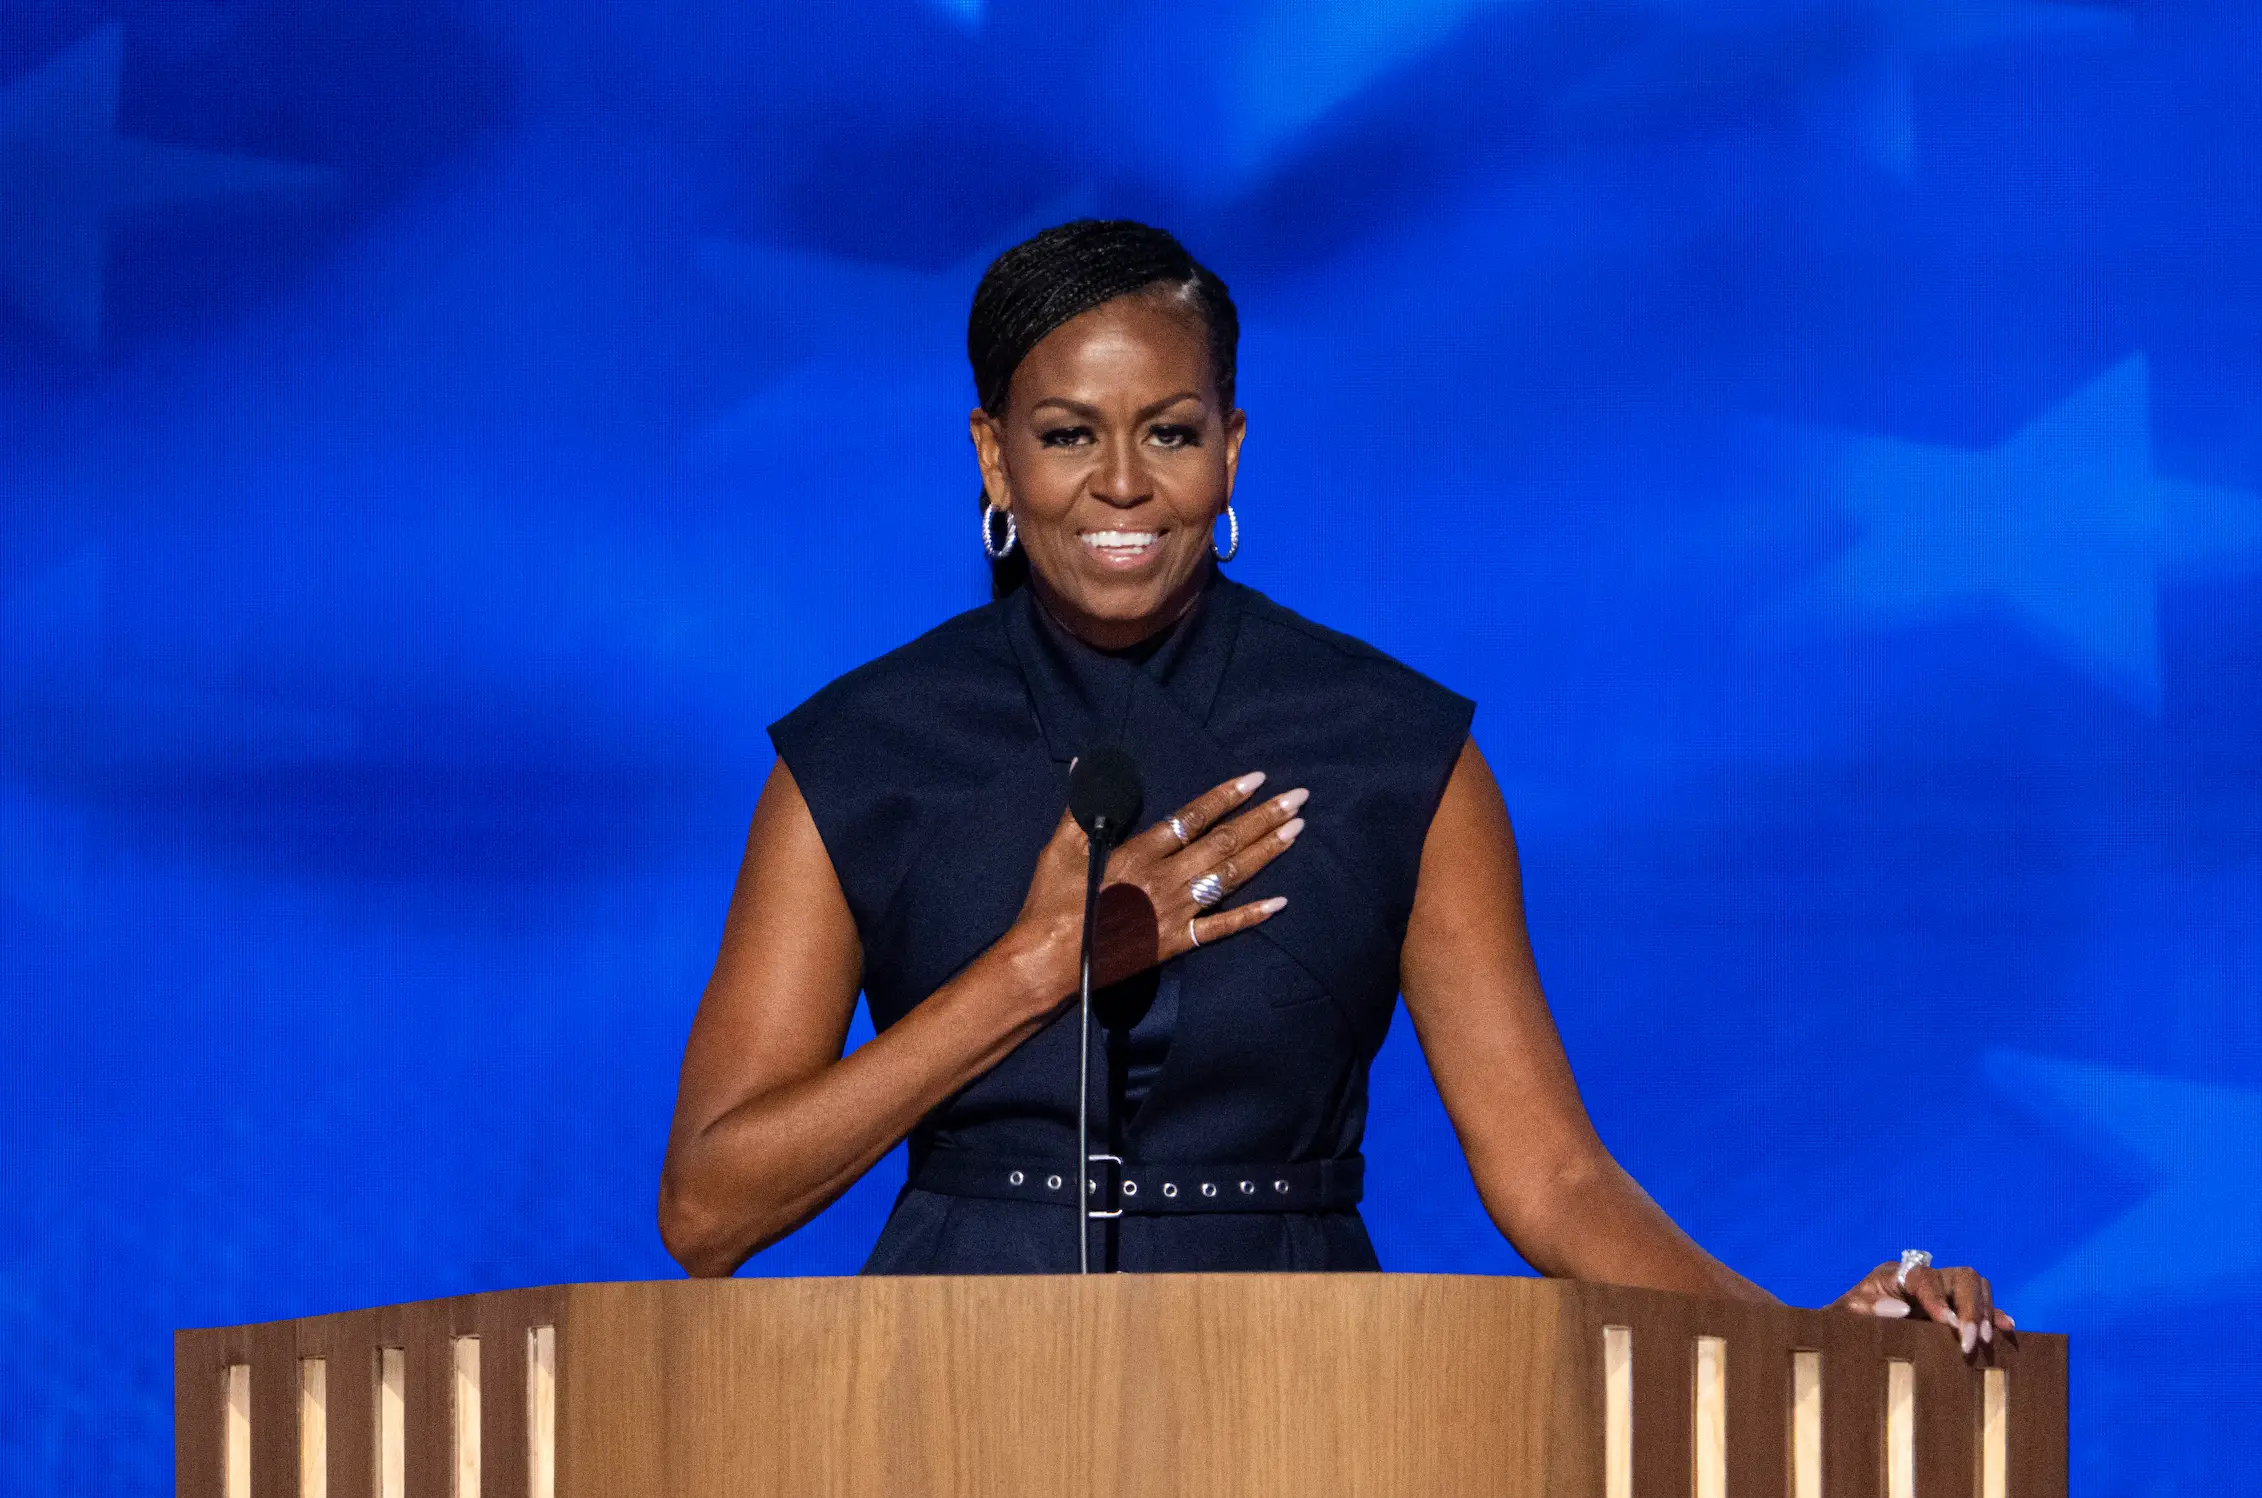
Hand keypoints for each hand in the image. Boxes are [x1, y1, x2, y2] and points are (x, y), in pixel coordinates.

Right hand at [1011, 770, 1305, 1001]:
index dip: (1226, 796)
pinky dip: (1250, 916)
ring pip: (1230, 878)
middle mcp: (1165, 879)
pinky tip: (1280, 902)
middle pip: (1224, 843)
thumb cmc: (1052, 903)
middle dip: (1264, 818)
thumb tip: (1084, 766)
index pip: (1193, 817)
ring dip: (1266, 853)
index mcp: (1139, 853)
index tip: (1257, 778)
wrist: (1050, 962)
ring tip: (1297, 830)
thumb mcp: (1059, 850)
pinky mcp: (1176, 941)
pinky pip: (1220, 929)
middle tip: (1299, 798)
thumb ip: (1080, 808)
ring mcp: (1175, 912)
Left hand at [1831, 1259, 2015, 1361]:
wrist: (1851, 1329)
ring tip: (1984, 1341)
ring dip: (1985, 1312)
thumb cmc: (1847, 1320)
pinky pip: (1983, 1304)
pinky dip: (1995, 1315)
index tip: (1949, 1325)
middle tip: (1971, 1341)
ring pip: (1977, 1286)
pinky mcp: (1954, 1307)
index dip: (1938, 1300)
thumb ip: (1866, 1309)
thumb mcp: (1845, 1314)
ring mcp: (1943, 1291)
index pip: (1925, 1278)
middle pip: (1961, 1277)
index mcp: (1897, 1274)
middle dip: (1971, 1308)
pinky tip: (2006, 1330)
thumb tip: (1901, 1310)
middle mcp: (1924, 1277)